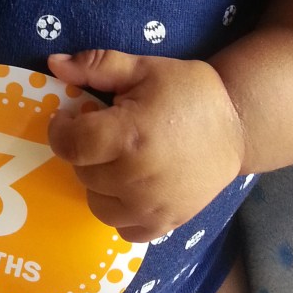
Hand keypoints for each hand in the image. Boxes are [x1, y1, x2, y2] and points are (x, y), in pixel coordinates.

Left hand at [46, 50, 245, 242]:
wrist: (238, 123)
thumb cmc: (188, 91)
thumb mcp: (143, 68)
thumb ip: (96, 65)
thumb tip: (54, 63)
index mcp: (128, 134)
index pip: (70, 143)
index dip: (61, 128)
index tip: (73, 116)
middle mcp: (136, 176)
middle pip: (82, 171)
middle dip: (85, 150)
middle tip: (108, 132)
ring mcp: (152, 206)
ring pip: (96, 204)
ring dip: (98, 182)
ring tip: (120, 159)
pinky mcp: (167, 223)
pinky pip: (124, 230)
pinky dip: (121, 211)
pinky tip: (132, 187)